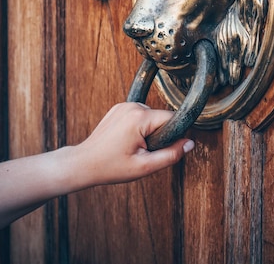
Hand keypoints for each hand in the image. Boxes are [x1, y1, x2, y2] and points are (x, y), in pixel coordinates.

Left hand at [72, 102, 194, 186]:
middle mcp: (131, 106)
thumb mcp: (145, 166)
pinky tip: (127, 141)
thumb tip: (190, 143)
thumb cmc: (111, 167)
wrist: (83, 163)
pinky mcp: (118, 108)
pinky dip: (139, 127)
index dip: (172, 136)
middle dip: (158, 135)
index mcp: (139, 117)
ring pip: (151, 117)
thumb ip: (171, 155)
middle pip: (161, 118)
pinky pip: (140, 115)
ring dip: (149, 131)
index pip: (171, 119)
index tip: (159, 149)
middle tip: (142, 152)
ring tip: (133, 147)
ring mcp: (123, 105)